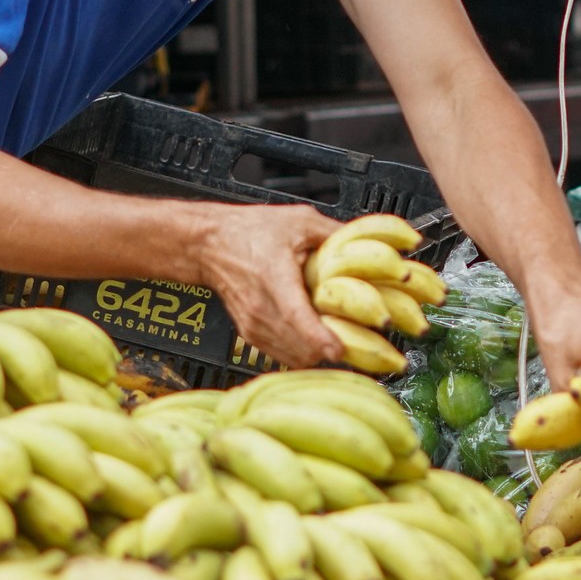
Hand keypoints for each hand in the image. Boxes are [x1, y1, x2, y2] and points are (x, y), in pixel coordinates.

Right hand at [185, 204, 342, 369]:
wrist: (208, 244)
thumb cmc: (249, 231)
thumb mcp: (299, 221)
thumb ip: (335, 234)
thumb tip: (371, 244)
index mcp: (274, 279)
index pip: (296, 318)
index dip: (320, 338)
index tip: (340, 349)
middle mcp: (261, 310)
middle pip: (301, 348)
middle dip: (331, 348)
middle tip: (357, 338)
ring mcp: (254, 327)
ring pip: (295, 358)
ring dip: (319, 353)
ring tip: (338, 335)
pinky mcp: (251, 335)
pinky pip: (284, 356)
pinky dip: (304, 352)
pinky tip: (316, 336)